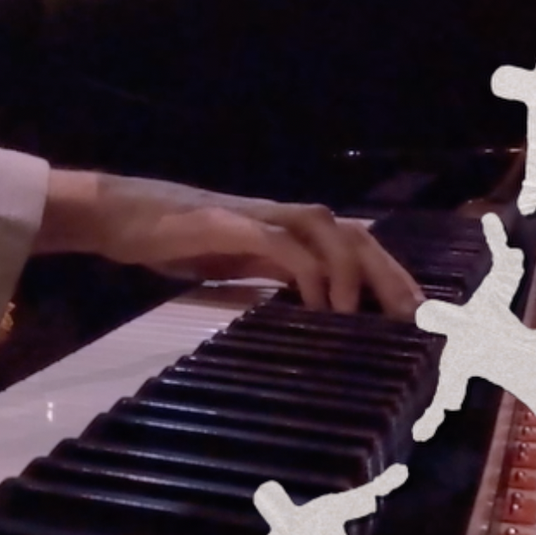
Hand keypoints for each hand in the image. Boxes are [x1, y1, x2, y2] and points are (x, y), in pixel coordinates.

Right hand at [42, 172, 423, 318]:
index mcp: (286, 229)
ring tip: (370, 315)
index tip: (415, 315)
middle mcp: (282, 216)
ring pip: (329, 230)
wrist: (120, 215)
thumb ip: (270, 281)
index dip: (390, 275)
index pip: (355, 244)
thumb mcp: (233, 267)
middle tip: (415, 319)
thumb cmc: (172, 242)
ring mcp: (259, 215)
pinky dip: (310, 275)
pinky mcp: (233, 224)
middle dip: (390, 274)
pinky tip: (320, 306)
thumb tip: (308, 313)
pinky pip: (284, 246)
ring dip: (356, 270)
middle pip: (355, 234)